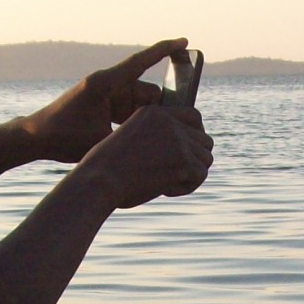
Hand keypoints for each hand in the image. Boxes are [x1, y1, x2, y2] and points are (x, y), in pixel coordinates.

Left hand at [22, 39, 182, 162]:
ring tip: (154, 140)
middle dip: (161, 109)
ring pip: (139, 105)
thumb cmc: (63, 136)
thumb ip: (128, 136)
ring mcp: (106, 96)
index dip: (164, 50)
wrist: (35, 138)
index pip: (141, 62)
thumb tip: (156, 136)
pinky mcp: (104, 108)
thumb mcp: (99, 139)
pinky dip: (136, 123)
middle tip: (177, 129)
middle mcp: (108, 86)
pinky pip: (129, 112)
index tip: (184, 41)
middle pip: (146, 92)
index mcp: (105, 83)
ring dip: (147, 120)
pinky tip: (141, 140)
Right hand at [72, 105, 212, 209]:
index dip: (195, 136)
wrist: (98, 181)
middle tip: (173, 174)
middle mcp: (169, 122)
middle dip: (194, 159)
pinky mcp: (183, 162)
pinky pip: (200, 175)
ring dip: (190, 174)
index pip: (194, 116)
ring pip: (205, 158)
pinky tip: (165, 190)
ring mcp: (178, 141)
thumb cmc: (105, 169)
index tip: (186, 153)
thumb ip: (155, 137)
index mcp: (154, 112)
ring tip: (167, 184)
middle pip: (204, 140)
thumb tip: (182, 153)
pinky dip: (186, 187)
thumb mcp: (130, 140)